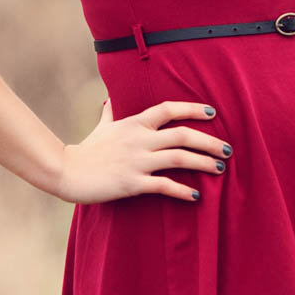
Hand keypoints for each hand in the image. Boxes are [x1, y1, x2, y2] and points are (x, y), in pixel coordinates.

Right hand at [58, 97, 230, 204]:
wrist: (66, 172)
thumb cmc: (86, 150)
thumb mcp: (102, 127)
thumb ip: (110, 113)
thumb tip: (109, 98)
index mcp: (134, 123)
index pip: (169, 109)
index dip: (193, 109)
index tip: (213, 112)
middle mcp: (139, 139)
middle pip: (183, 134)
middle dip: (210, 141)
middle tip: (228, 149)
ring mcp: (136, 161)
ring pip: (179, 158)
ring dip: (203, 163)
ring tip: (220, 169)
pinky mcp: (132, 183)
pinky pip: (164, 186)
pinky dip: (183, 191)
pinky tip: (196, 196)